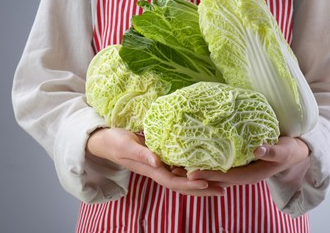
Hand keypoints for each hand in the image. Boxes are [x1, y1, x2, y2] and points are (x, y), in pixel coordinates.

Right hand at [86, 128, 223, 195]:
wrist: (105, 141)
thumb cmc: (115, 142)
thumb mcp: (126, 146)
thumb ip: (141, 154)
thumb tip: (158, 163)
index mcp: (150, 169)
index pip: (173, 181)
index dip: (189, 184)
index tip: (207, 183)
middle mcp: (157, 170)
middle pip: (182, 184)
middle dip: (201, 188)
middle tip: (223, 189)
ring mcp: (159, 166)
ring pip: (182, 178)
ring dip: (199, 181)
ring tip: (219, 181)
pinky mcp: (160, 158)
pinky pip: (178, 168)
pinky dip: (191, 170)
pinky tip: (202, 168)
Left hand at [186, 137, 309, 187]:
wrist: (294, 153)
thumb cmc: (289, 152)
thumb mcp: (283, 151)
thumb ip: (271, 151)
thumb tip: (257, 148)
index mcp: (249, 175)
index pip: (224, 177)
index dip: (207, 175)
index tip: (189, 173)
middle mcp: (241, 175)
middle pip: (214, 177)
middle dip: (195, 174)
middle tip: (173, 168)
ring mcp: (238, 170)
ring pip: (214, 171)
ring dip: (197, 168)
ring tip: (177, 162)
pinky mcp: (237, 163)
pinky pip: (219, 164)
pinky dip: (206, 161)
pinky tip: (194, 154)